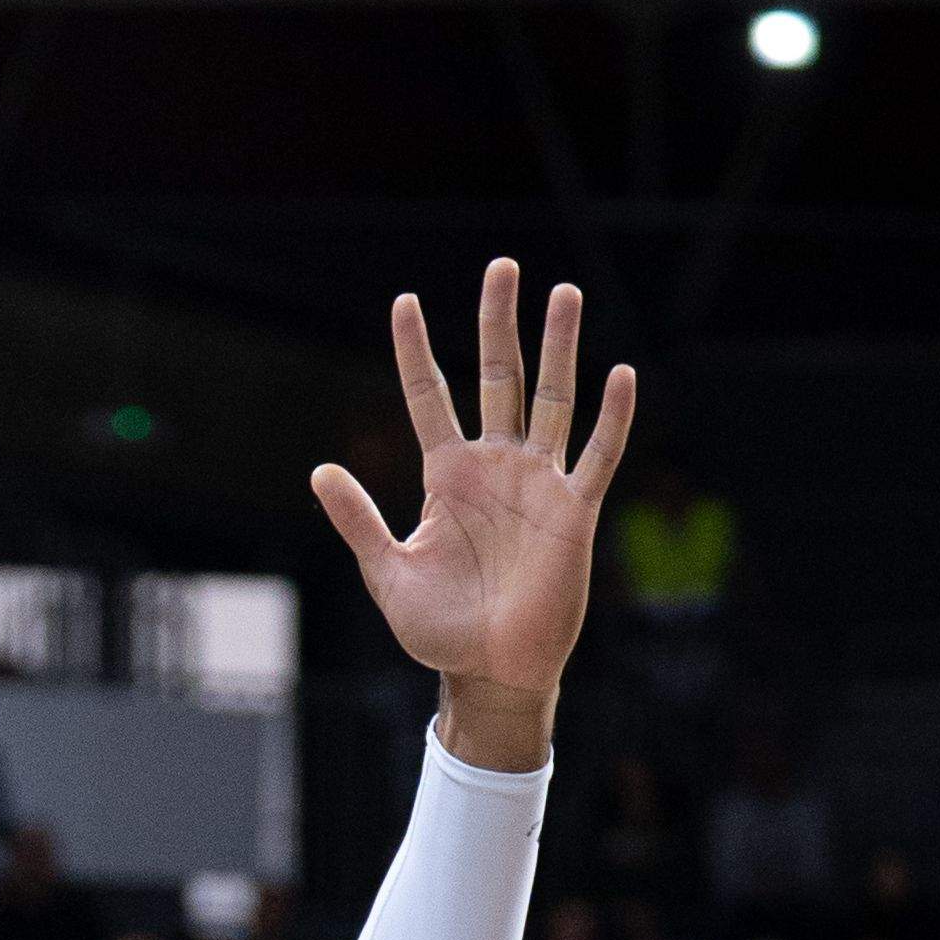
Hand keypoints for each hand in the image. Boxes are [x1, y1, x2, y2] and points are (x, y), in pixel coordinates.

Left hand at [310, 262, 633, 769]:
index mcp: (447, 476)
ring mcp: (539, 483)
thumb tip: (320, 470)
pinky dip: (611, 417)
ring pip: (551, 398)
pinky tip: (618, 373)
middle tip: (502, 266)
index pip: (430, 396)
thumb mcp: (388, 573)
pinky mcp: (575, 511)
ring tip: (562, 292)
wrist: (489, 673)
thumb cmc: (438, 630)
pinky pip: (598, 455)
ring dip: (558, 347)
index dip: (416, 350)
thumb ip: (359, 521)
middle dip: (499, 322)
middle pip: (498, 376)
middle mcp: (495, 466)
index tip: (404, 302)